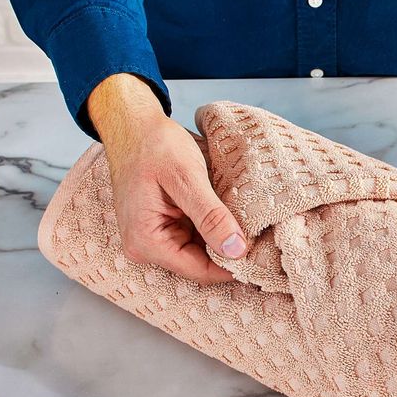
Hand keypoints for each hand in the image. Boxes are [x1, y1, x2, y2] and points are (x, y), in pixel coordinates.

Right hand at [88, 73, 247, 283]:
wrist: (133, 125)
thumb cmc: (154, 145)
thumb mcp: (186, 178)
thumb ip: (211, 216)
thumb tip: (236, 250)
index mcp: (146, 242)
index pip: (199, 271)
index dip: (233, 265)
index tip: (263, 254)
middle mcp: (146, 247)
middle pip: (200, 264)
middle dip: (229, 252)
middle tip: (263, 237)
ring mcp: (153, 238)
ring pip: (201, 251)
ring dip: (223, 238)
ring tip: (250, 224)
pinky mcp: (163, 227)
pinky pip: (196, 237)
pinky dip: (215, 228)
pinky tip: (232, 215)